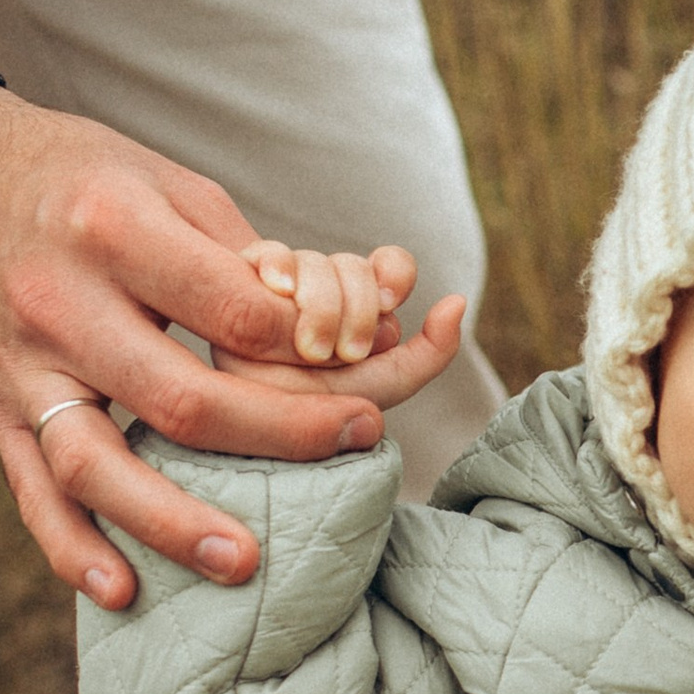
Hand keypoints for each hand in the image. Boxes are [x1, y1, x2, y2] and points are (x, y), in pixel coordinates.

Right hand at [0, 91, 393, 609]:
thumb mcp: (166, 182)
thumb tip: (336, 327)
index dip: (307, 343)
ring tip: (245, 564)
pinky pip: (31, 492)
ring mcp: (22, 368)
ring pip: (98, 464)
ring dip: (173, 522)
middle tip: (361, 441)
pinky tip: (121, 591)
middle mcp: (61, 304)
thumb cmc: (77, 176)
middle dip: (283, 432)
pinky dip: (72, 548)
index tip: (358, 359)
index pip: (232, 311)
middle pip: (182, 399)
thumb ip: (244, 257)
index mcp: (114, 231)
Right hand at [224, 242, 468, 414]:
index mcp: (356, 307)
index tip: (387, 306)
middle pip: (349, 262)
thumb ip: (430, 351)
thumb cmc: (324, 417)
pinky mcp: (235, 284)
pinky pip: (263, 253)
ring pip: (311, 259)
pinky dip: (278, 264)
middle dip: (356, 305)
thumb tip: (458, 300)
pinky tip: (279, 290)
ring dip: (320, 302)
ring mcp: (276, 288)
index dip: (393, 274)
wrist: (261, 440)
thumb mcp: (385, 387)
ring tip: (312, 349)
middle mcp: (318, 292)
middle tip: (345, 353)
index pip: (387, 263)